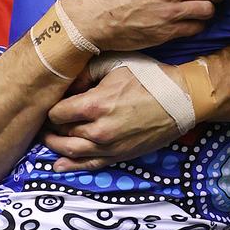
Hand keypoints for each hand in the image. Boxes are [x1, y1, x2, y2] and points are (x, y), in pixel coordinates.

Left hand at [42, 59, 185, 170]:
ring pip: (70, 151)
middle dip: (52, 126)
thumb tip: (70, 84)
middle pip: (61, 132)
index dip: (51, 108)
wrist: (181, 99)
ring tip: (50, 139)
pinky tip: (58, 165)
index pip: (56, 113)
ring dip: (56, 146)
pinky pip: (89, 165)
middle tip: (48, 121)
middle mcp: (98, 130)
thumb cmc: (150, 78)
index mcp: (94, 105)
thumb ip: (87, 72)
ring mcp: (109, 146)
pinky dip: (71, 166)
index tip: (53, 104)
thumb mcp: (117, 63)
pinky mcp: (119, 156)